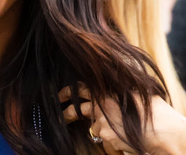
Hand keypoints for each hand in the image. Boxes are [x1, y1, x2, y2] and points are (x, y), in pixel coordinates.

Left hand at [60, 85, 185, 153]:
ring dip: (103, 129)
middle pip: (75, 109)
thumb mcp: (136, 92)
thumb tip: (113, 86)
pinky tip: (126, 138)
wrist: (165, 132)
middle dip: (66, 113)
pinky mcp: (106, 135)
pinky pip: (105, 139)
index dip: (68, 92)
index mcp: (107, 91)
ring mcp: (102, 121)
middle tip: (61, 116)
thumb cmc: (156, 112)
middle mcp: (101, 104)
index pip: (80, 88)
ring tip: (121, 130)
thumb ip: (120, 90)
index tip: (60, 96)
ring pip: (95, 127)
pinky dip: (113, 140)